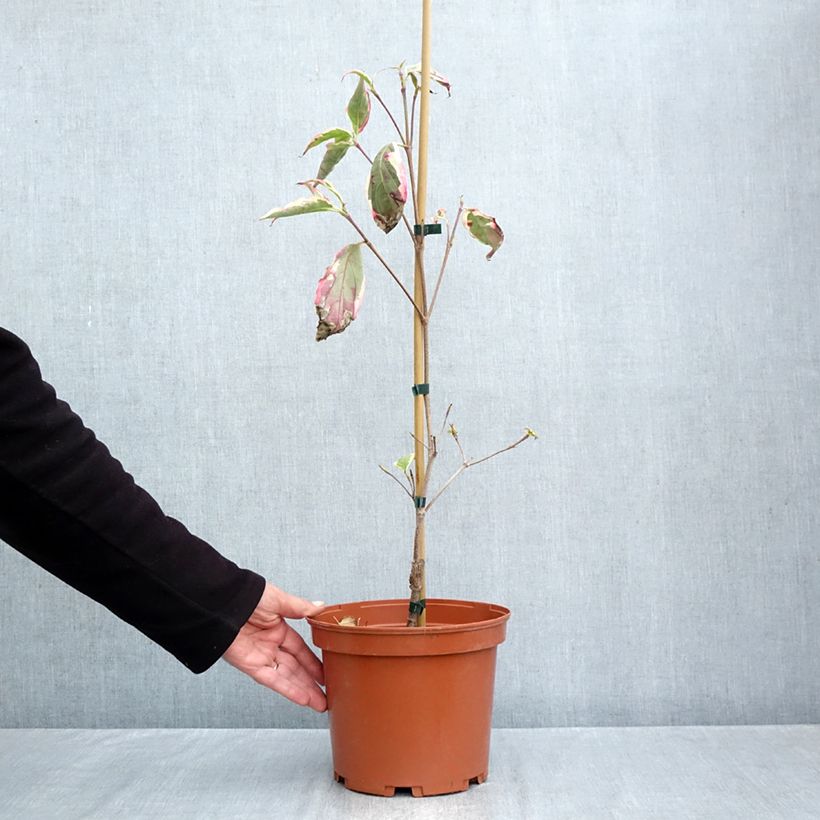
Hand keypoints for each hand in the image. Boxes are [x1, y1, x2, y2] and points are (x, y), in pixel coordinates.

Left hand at [222, 583, 326, 711]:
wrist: (224, 602)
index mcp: (277, 628)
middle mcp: (269, 645)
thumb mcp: (279, 600)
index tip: (325, 673)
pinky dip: (287, 690)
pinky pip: (272, 680)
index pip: (300, 650)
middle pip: (295, 668)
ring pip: (286, 677)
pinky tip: (302, 698)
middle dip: (311, 683)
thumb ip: (301, 608)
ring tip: (320, 703)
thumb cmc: (248, 596)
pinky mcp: (250, 665)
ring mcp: (260, 656)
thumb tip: (320, 607)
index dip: (313, 662)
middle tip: (326, 695)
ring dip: (303, 691)